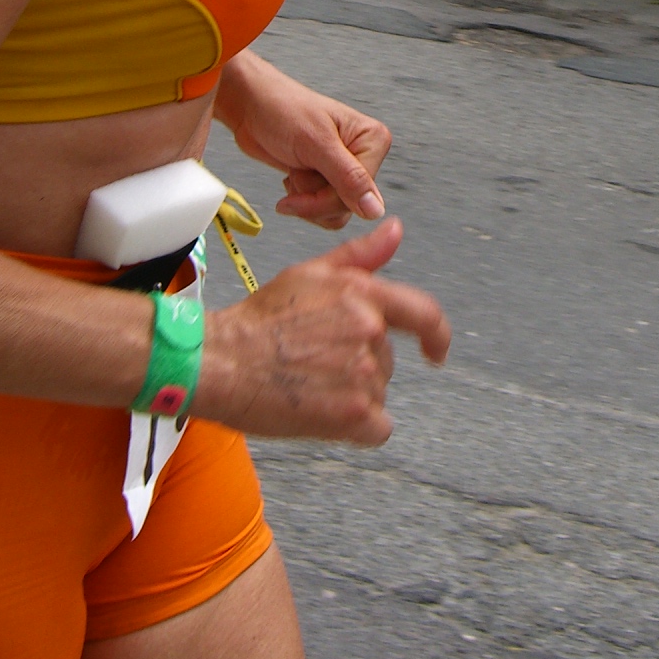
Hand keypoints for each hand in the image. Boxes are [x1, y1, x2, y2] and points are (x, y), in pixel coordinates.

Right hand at [200, 218, 449, 444]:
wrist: (221, 363)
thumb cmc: (258, 321)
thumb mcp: (309, 274)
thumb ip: (361, 256)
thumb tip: (394, 229)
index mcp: (363, 294)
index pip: (424, 314)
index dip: (436, 335)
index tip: (435, 351)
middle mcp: (369, 331)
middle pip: (387, 361)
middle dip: (358, 365)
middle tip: (314, 363)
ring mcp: (364, 373)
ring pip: (377, 393)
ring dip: (350, 395)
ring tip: (308, 384)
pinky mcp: (354, 413)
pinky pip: (375, 428)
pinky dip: (355, 428)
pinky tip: (321, 413)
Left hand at [215, 50, 391, 227]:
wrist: (251, 108)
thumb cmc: (281, 110)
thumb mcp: (316, 143)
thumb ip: (348, 178)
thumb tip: (376, 210)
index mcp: (372, 140)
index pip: (361, 193)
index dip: (327, 198)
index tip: (299, 184)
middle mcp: (363, 156)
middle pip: (348, 206)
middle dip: (314, 196)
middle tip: (295, 170)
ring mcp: (344, 170)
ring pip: (334, 212)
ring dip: (306, 198)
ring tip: (295, 168)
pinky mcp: (326, 180)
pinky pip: (322, 211)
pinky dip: (301, 201)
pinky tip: (293, 175)